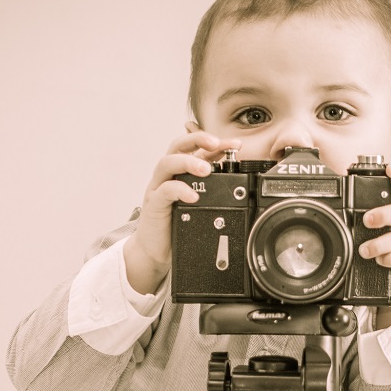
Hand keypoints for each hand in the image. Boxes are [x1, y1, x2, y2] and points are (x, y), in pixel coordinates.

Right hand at [124, 126, 240, 293]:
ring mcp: (158, 187)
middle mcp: (168, 175)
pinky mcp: (153, 204)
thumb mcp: (199, 204)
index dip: (215, 142)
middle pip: (178, 145)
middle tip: (216, 144)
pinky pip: (164, 191)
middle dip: (197, 139)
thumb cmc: (177, 225)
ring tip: (206, 169)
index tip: (235, 145)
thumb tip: (237, 182)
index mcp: (181, 172)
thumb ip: (212, 190)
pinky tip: (193, 196)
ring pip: (168, 163)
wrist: (156, 250)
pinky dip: (180, 190)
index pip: (196, 148)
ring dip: (188, 162)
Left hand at [357, 163, 390, 328]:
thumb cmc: (390, 259)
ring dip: (380, 243)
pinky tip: (381, 262)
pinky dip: (390, 259)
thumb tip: (341, 216)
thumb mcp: (379, 238)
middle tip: (367, 220)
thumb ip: (368, 225)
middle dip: (385, 214)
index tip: (390, 168)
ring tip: (366, 251)